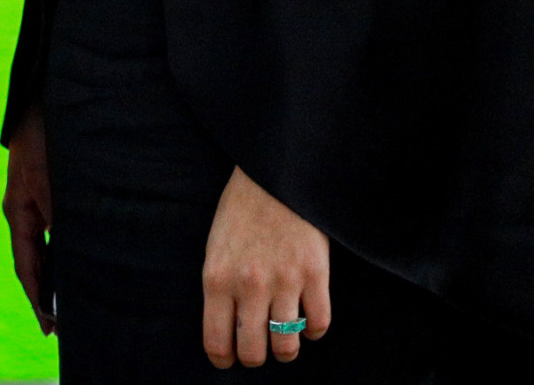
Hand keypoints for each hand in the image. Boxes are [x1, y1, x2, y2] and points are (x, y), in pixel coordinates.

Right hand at [2, 106, 56, 333]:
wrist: (44, 96)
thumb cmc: (44, 133)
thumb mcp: (49, 177)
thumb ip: (56, 213)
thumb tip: (67, 249)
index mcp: (19, 211)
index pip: (26, 265)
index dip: (38, 296)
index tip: (49, 325)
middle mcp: (26, 208)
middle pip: (35, 259)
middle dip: (46, 290)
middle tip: (59, 322)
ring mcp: (38, 198)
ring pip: (48, 243)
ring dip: (58, 269)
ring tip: (72, 296)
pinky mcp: (52, 186)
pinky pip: (57, 226)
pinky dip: (66, 246)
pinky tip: (82, 253)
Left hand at [201, 165, 330, 367]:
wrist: (274, 174)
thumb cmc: (240, 211)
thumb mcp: (215, 248)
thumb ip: (220, 289)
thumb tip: (228, 330)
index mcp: (217, 279)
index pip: (217, 342)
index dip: (224, 359)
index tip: (229, 359)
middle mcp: (249, 286)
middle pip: (254, 352)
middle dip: (255, 358)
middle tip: (258, 349)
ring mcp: (285, 281)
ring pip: (287, 346)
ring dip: (285, 350)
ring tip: (284, 340)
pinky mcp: (316, 274)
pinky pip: (319, 324)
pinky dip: (313, 331)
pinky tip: (307, 321)